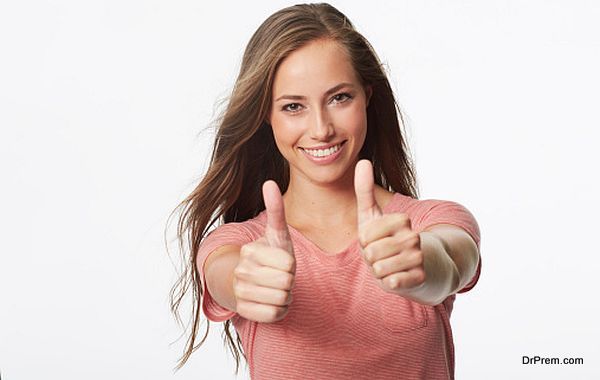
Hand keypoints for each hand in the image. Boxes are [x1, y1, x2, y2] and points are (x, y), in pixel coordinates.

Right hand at [232, 180, 295, 322]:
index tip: (281, 262)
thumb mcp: (277, 233)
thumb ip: (275, 209)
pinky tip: (271, 301)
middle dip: (290, 281)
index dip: (291, 264)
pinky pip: (275, 315)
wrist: (251, 282)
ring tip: (276, 288)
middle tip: (280, 277)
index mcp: (250, 251)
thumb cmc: (271, 256)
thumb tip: (269, 181)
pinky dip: (279, 310)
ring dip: (285, 296)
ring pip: (281, 299)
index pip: (288, 264)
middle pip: (286, 282)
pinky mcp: (244, 312)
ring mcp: (240, 292)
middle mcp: (241, 271)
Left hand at [354, 159, 425, 294]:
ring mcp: (419, 257)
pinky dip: (389, 282)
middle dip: (371, 258)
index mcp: (401, 220)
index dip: (364, 243)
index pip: (364, 237)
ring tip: (389, 264)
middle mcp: (413, 236)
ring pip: (379, 269)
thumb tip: (363, 160)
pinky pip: (392, 282)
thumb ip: (364, 189)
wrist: (417, 267)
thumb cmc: (387, 239)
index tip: (376, 240)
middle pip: (371, 253)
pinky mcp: (421, 277)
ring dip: (379, 271)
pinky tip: (398, 276)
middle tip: (383, 255)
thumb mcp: (372, 214)